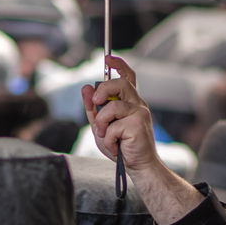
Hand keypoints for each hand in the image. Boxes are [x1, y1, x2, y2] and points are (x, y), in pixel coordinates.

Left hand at [81, 55, 159, 171]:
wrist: (138, 166)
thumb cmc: (122, 147)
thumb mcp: (101, 126)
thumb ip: (93, 108)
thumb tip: (86, 88)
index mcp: (130, 102)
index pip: (127, 77)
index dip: (118, 65)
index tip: (108, 58)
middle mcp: (137, 104)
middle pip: (119, 84)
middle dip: (103, 90)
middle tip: (95, 103)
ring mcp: (139, 113)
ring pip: (111, 107)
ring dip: (102, 124)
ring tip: (105, 136)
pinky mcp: (138, 125)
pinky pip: (113, 127)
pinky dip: (108, 139)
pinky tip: (115, 147)